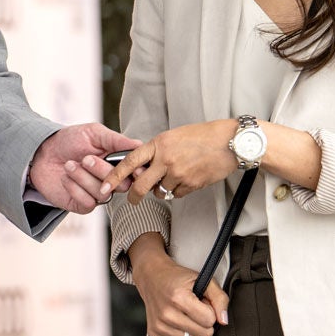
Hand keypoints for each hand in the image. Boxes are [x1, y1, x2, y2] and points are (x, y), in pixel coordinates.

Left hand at [28, 122, 138, 213]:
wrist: (41, 153)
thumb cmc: (69, 140)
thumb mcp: (93, 133)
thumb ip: (116, 140)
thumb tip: (139, 144)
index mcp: (117, 162)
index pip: (135, 171)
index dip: (135, 169)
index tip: (132, 165)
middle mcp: (110, 180)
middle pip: (122, 184)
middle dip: (103, 171)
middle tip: (86, 158)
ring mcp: (96, 193)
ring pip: (103, 193)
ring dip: (83, 177)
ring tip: (69, 165)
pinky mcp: (82, 204)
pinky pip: (88, 203)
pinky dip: (75, 189)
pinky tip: (64, 178)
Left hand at [110, 121, 243, 202]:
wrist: (230, 142)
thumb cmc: (203, 136)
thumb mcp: (174, 136)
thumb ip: (157, 150)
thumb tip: (142, 167)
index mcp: (159, 144)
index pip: (130, 162)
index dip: (114, 176)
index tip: (104, 185)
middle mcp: (166, 160)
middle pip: (141, 186)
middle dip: (133, 196)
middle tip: (132, 200)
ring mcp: (179, 173)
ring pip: (160, 192)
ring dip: (163, 190)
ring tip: (177, 176)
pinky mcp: (191, 184)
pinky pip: (177, 194)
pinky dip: (180, 190)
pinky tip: (190, 177)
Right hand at [131, 240, 229, 335]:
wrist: (152, 277)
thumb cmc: (179, 278)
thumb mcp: (203, 280)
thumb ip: (219, 298)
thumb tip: (223, 321)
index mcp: (179, 298)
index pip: (209, 320)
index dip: (210, 312)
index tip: (203, 304)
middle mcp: (167, 313)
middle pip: (203, 334)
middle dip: (204, 323)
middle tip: (196, 310)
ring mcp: (159, 325)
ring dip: (195, 332)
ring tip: (188, 316)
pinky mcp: (154, 333)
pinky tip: (180, 325)